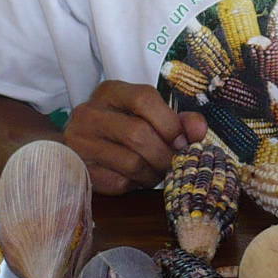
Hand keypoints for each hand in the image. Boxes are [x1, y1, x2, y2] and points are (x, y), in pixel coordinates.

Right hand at [63, 81, 207, 195]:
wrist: (78, 149)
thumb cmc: (122, 129)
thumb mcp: (148, 117)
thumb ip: (177, 121)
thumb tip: (199, 130)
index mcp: (110, 92)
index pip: (143, 98)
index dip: (170, 123)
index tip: (183, 141)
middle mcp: (89, 113)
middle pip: (138, 134)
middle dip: (165, 154)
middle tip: (174, 164)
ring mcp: (80, 142)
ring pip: (131, 162)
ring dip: (153, 173)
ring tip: (156, 172)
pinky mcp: (80, 170)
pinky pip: (118, 182)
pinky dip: (135, 185)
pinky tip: (136, 179)